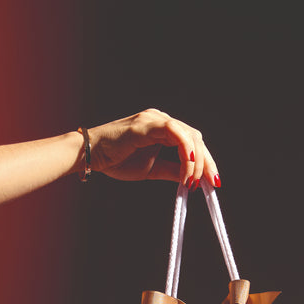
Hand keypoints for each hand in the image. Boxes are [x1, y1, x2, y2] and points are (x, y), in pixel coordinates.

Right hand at [87, 108, 219, 186]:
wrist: (91, 155)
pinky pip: (174, 133)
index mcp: (163, 129)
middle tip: (211, 184)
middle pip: (196, 138)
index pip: (193, 142)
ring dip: (196, 161)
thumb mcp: (151, 169)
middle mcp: (162, 120)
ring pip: (189, 135)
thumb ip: (171, 171)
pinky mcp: (146, 124)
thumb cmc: (116, 160)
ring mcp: (154, 119)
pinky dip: (185, 149)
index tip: (212, 183)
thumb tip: (190, 179)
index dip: (206, 162)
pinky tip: (188, 166)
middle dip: (207, 163)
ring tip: (192, 182)